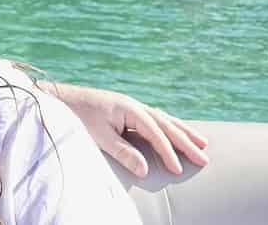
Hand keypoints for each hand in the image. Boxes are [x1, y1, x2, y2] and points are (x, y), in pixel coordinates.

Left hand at [40, 82, 208, 177]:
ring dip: (182, 131)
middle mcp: (134, 104)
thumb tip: (144, 169)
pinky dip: (168, 125)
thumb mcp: (98, 136)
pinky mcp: (127, 109)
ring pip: (163, 119)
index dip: (168, 151)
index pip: (155, 132)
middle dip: (186, 141)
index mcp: (129, 108)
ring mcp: (131, 105)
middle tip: (205, 157)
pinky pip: (154, 118)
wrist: (62, 98)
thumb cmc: (78, 116)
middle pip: (166, 123)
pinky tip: (175, 130)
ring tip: (202, 142)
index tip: (178, 169)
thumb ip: (122, 151)